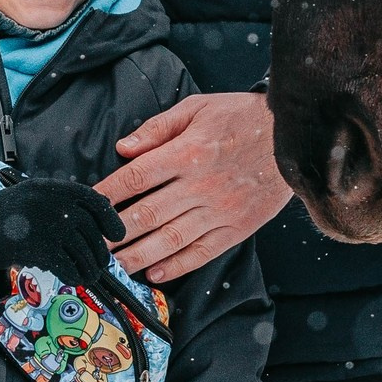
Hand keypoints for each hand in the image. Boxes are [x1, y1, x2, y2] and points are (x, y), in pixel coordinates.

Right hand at [0, 176, 125, 287]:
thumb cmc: (9, 213)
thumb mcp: (37, 194)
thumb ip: (66, 201)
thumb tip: (103, 211)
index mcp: (55, 188)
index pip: (94, 201)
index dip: (109, 219)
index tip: (117, 235)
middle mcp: (54, 204)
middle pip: (91, 232)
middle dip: (99, 251)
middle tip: (101, 262)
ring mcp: (47, 226)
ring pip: (83, 252)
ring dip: (90, 268)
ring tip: (90, 275)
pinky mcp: (40, 249)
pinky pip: (69, 266)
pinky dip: (76, 275)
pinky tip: (76, 278)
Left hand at [98, 93, 294, 281]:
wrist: (294, 137)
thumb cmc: (241, 117)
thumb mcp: (197, 108)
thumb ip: (158, 128)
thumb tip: (124, 148)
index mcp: (187, 153)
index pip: (136, 178)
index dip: (107, 193)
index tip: (86, 206)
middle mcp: (200, 186)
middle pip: (147, 214)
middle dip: (114, 232)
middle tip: (90, 244)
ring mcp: (220, 210)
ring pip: (171, 239)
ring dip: (138, 255)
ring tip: (114, 265)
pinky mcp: (237, 227)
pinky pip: (202, 252)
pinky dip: (177, 265)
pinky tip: (155, 273)